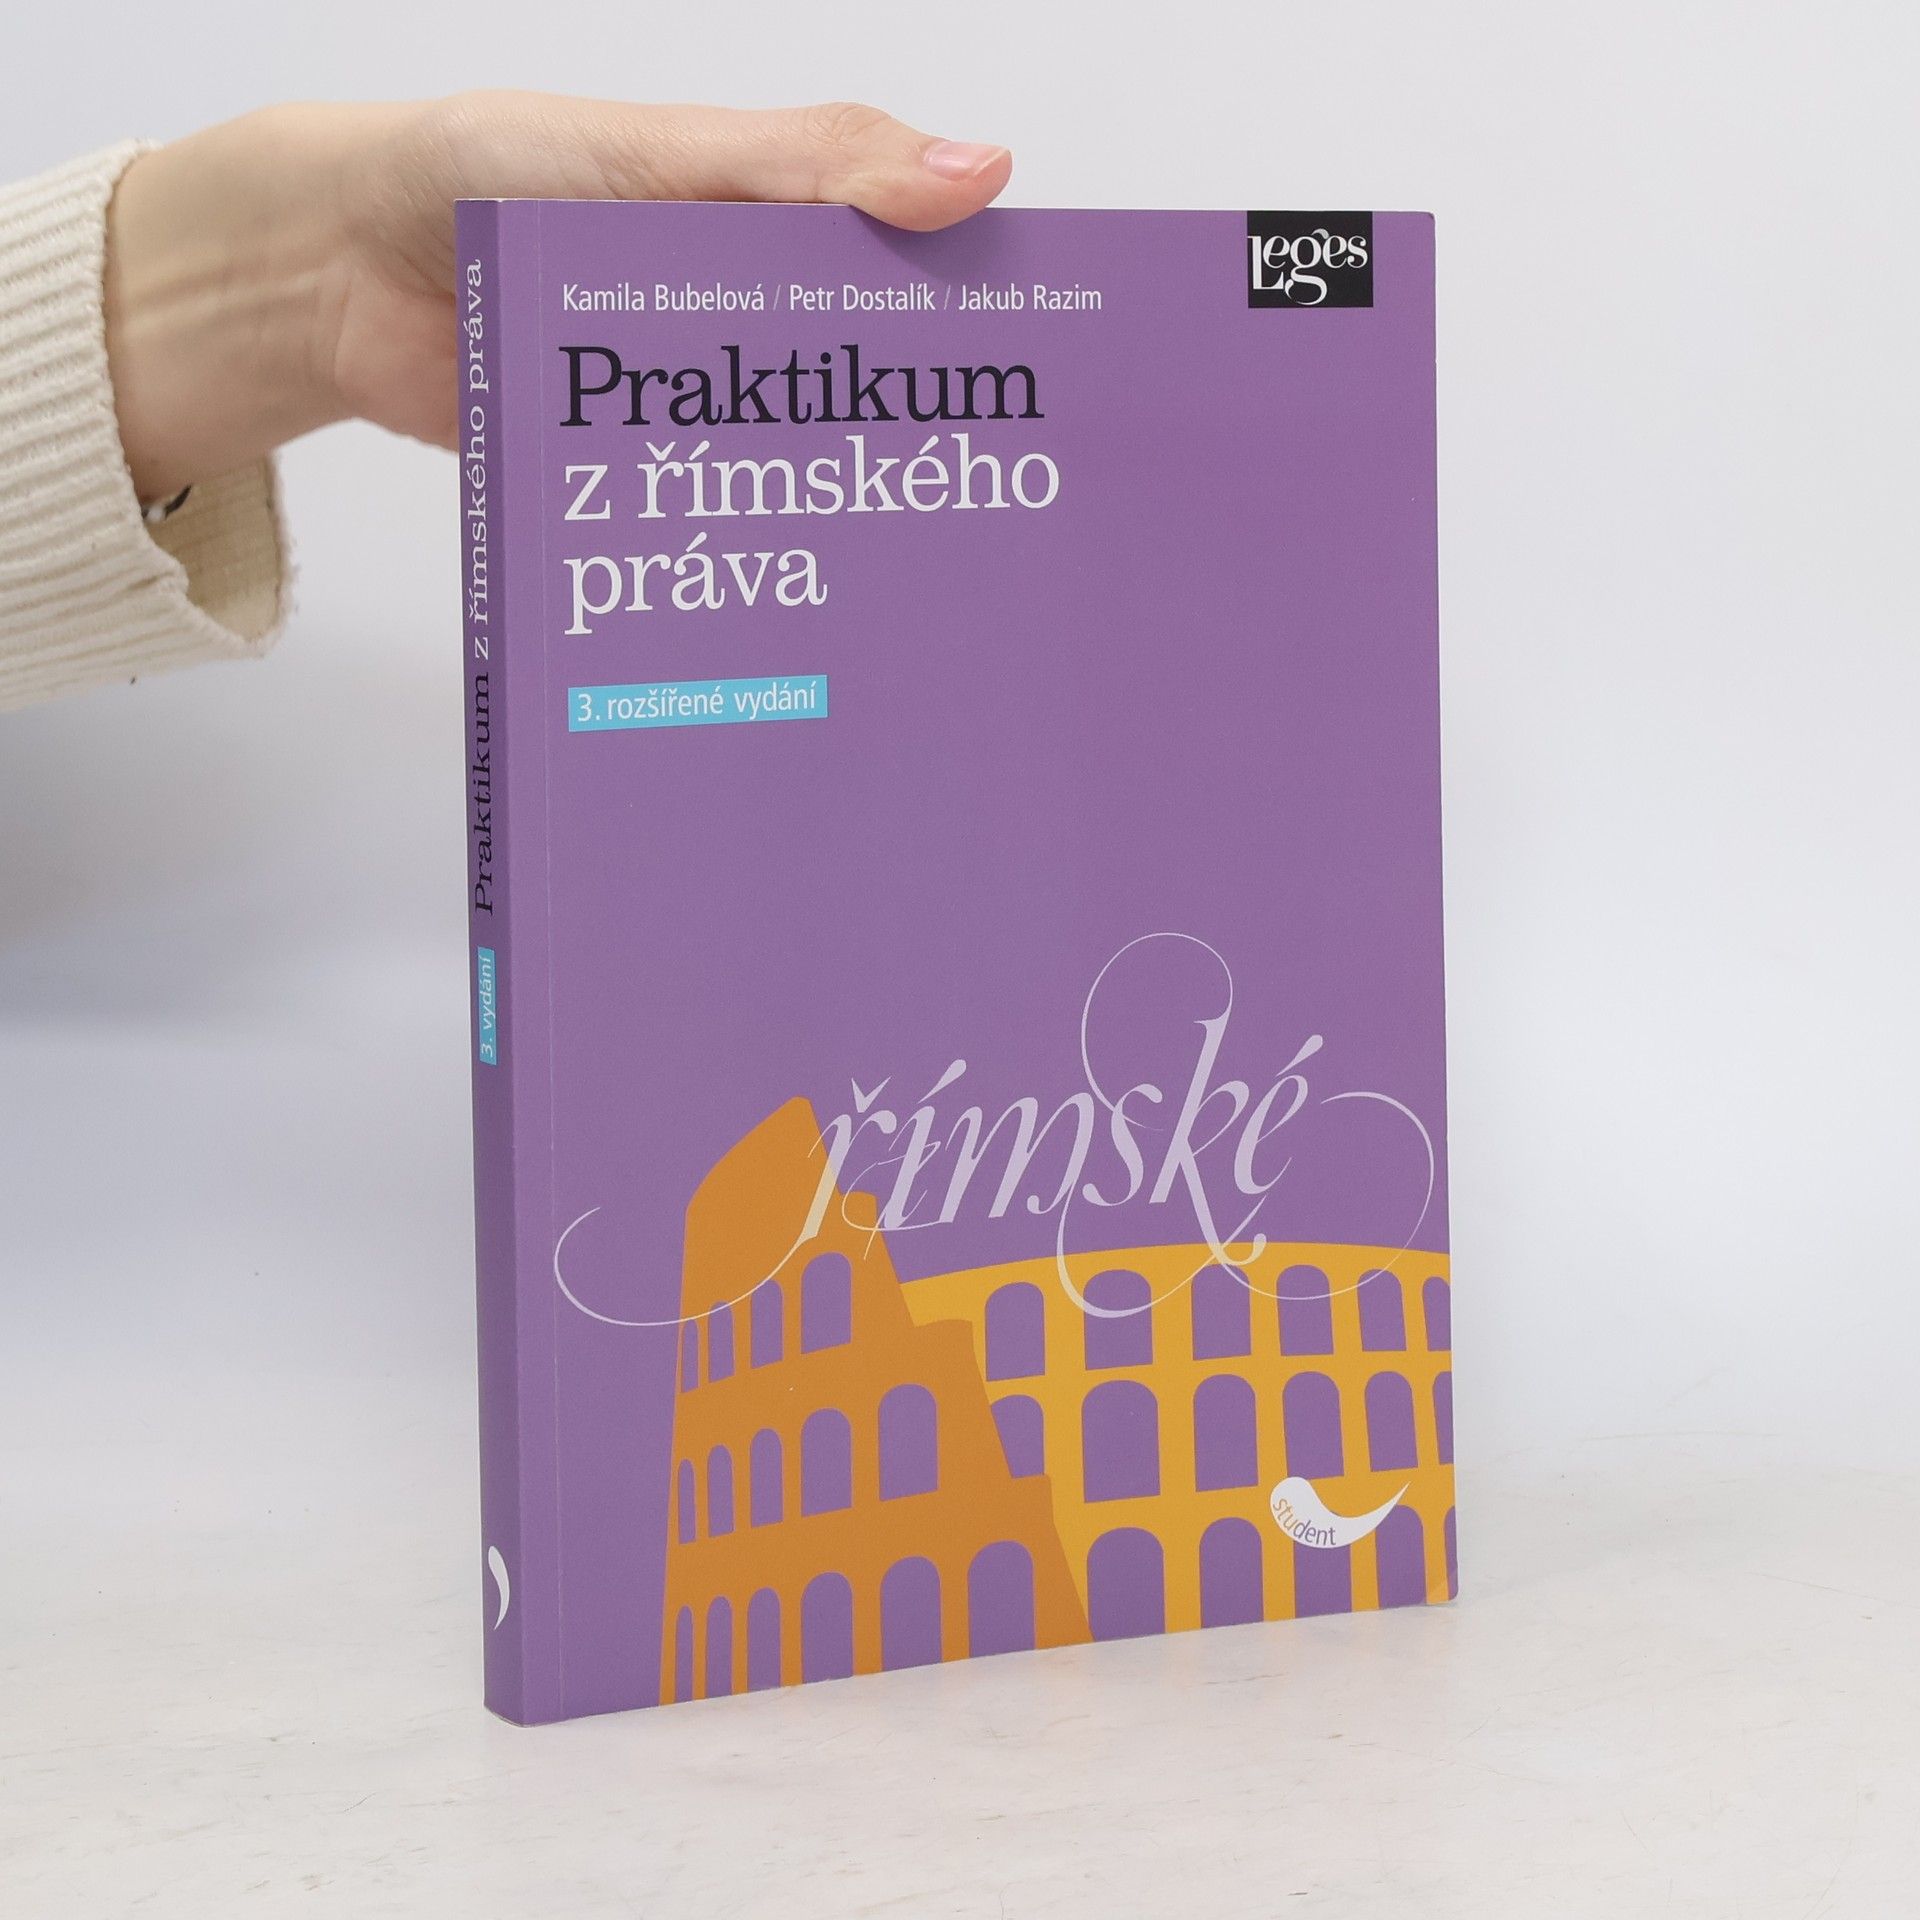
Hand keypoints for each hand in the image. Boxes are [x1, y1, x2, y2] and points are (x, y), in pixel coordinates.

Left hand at [103, 95, 1011, 500]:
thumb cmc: (479, 173)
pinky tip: (800, 595)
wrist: (332, 270)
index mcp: (765, 226)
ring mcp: (685, 405)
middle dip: (923, 445)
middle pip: (858, 390)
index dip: (978, 323)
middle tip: (1007, 512)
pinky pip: (704, 515)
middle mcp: (739, 321)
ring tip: (925, 578)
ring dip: (838, 513)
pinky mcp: (630, 475)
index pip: (904, 274)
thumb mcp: (658, 155)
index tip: (1055, 382)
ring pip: (785, 465)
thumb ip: (807, 168)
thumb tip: (980, 174)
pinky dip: (741, 549)